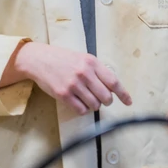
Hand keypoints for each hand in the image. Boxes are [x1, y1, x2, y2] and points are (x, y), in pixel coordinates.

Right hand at [11, 42, 132, 114]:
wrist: (39, 59)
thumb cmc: (62, 58)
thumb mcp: (82, 58)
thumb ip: (97, 70)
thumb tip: (112, 88)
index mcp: (91, 62)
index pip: (113, 81)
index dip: (123, 94)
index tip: (128, 102)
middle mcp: (84, 73)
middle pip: (106, 97)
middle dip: (106, 101)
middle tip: (101, 99)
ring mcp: (73, 85)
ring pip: (94, 105)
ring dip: (94, 105)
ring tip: (87, 98)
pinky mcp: (63, 95)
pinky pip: (81, 110)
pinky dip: (83, 109)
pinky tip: (79, 102)